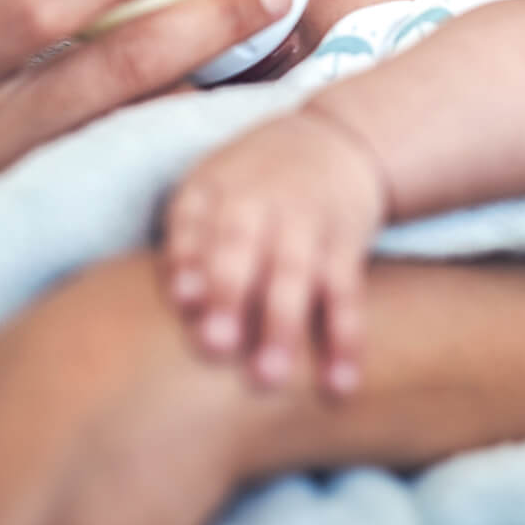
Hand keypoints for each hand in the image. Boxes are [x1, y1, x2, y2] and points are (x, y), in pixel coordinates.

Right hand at [0, 0, 289, 272]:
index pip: (28, 19)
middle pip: (113, 80)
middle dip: (203, 31)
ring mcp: (15, 176)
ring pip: (135, 127)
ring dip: (212, 82)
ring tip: (281, 36)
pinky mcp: (38, 198)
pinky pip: (125, 155)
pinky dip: (181, 120)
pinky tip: (235, 89)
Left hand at [162, 106, 388, 393]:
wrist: (336, 140)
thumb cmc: (252, 184)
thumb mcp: (212, 187)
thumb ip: (187, 240)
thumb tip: (177, 304)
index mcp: (214, 188)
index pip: (192, 220)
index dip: (186, 259)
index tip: (182, 300)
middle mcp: (258, 201)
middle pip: (240, 245)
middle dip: (229, 294)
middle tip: (217, 346)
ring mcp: (305, 222)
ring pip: (295, 273)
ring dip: (282, 325)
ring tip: (270, 377)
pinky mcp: (346, 244)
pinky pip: (347, 293)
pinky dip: (345, 338)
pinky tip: (340, 383)